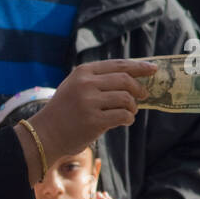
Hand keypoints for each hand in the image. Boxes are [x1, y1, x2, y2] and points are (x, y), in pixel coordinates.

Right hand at [26, 60, 154, 168]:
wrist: (46, 133)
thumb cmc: (64, 110)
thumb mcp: (75, 86)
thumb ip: (97, 79)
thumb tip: (132, 77)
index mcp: (83, 72)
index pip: (118, 65)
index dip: (139, 66)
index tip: (153, 69)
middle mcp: (86, 84)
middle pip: (125, 80)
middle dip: (139, 89)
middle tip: (143, 96)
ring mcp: (89, 103)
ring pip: (126, 99)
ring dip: (133, 106)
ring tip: (129, 112)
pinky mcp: (93, 121)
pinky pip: (123, 116)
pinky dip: (128, 118)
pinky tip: (125, 121)